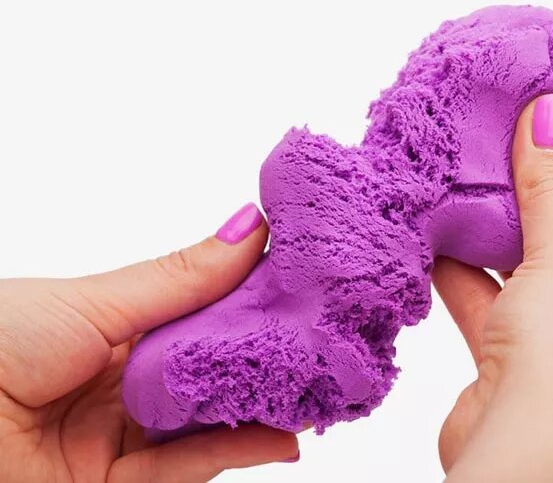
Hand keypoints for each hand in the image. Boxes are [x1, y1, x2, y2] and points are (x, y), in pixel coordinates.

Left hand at [0, 203, 298, 482]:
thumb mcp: (94, 302)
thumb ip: (180, 280)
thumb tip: (251, 226)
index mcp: (117, 326)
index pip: (203, 309)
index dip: (253, 295)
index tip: (303, 277)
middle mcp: (128, 380)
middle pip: (214, 366)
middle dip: (268, 352)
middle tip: (325, 333)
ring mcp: (126, 436)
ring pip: (211, 419)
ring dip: (264, 404)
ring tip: (320, 385)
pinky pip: (190, 468)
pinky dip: (239, 450)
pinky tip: (282, 433)